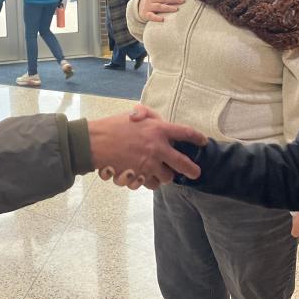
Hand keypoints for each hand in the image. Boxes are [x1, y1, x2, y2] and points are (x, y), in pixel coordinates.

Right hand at [88, 110, 206, 187]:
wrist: (94, 142)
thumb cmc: (114, 126)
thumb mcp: (135, 114)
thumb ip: (151, 116)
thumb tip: (160, 121)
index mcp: (159, 129)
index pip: (186, 133)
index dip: (197, 138)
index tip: (203, 142)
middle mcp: (158, 148)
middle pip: (183, 164)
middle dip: (191, 170)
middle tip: (195, 173)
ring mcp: (149, 164)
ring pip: (167, 178)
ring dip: (165, 176)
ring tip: (160, 172)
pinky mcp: (139, 176)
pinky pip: (151, 184)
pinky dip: (149, 182)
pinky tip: (144, 176)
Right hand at [138, 0, 184, 22]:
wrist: (138, 7)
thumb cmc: (152, 0)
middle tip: (182, 1)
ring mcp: (148, 6)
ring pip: (159, 6)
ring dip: (168, 7)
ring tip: (176, 9)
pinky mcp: (146, 14)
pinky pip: (151, 16)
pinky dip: (156, 18)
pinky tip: (162, 19)